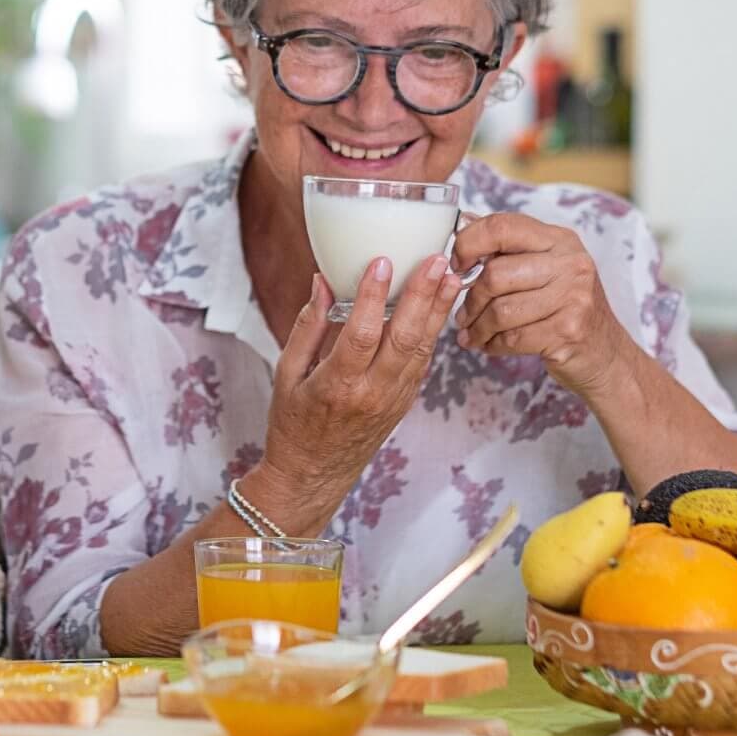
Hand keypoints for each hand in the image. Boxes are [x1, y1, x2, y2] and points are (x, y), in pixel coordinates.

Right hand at [261, 255, 460, 496]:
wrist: (312, 475)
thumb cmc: (292, 425)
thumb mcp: (286, 374)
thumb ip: (307, 327)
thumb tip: (321, 282)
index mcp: (337, 385)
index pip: (361, 333)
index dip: (372, 296)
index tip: (380, 262)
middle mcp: (372, 393)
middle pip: (404, 337)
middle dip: (423, 295)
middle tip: (436, 259)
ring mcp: (394, 399)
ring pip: (422, 348)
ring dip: (438, 309)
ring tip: (450, 274)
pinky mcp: (404, 402)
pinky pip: (422, 362)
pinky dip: (432, 332)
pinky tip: (440, 305)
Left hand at [451, 212, 629, 394]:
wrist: (605, 352)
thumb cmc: (564, 307)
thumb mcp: (544, 268)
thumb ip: (507, 247)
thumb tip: (463, 221)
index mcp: (559, 239)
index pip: (501, 226)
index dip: (468, 244)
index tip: (457, 266)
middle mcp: (571, 262)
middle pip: (495, 274)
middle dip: (471, 300)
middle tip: (463, 315)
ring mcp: (574, 297)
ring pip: (500, 310)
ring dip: (478, 327)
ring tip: (472, 333)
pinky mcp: (569, 331)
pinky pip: (512, 338)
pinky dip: (492, 345)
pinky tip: (488, 345)